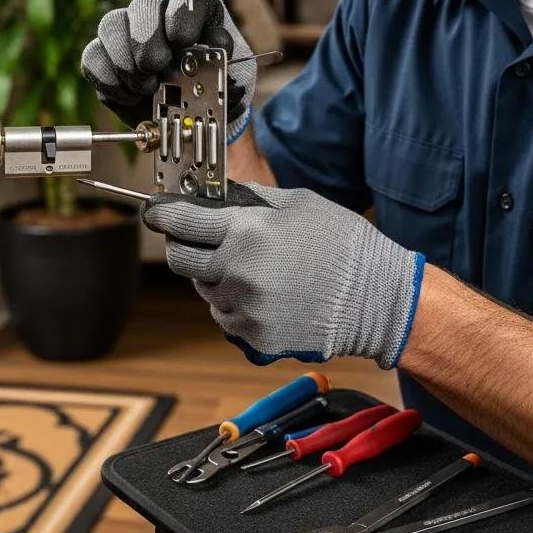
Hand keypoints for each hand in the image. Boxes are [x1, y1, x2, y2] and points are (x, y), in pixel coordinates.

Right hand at [81, 0, 253, 137]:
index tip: (183, 42)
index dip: (181, 18)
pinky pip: (92, 57)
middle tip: (157, 70)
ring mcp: (127, 29)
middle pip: (142, 7)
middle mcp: (158, 10)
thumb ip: (226, 60)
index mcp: (196, 8)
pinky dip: (109, 80)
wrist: (197, 114)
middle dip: (148, 43)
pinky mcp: (105, 55)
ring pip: (111, 26)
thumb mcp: (233, 73)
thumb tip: (218, 43)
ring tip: (146, 88)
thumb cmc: (218, 86)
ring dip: (127, 62)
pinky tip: (130, 96)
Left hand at [141, 182, 425, 368]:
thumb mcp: (298, 203)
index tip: (156, 212)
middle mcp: (237, 272)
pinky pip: (227, 317)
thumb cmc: (343, 245)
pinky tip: (265, 293)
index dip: (163, 215)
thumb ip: (251, 199)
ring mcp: (244, 309)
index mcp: (245, 233)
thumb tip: (219, 195)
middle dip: (183, 247)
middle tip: (199, 241)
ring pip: (204, 291)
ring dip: (215, 277)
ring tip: (252, 268)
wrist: (377, 299)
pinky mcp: (254, 337)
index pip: (182, 222)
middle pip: (181, 261)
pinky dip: (236, 304)